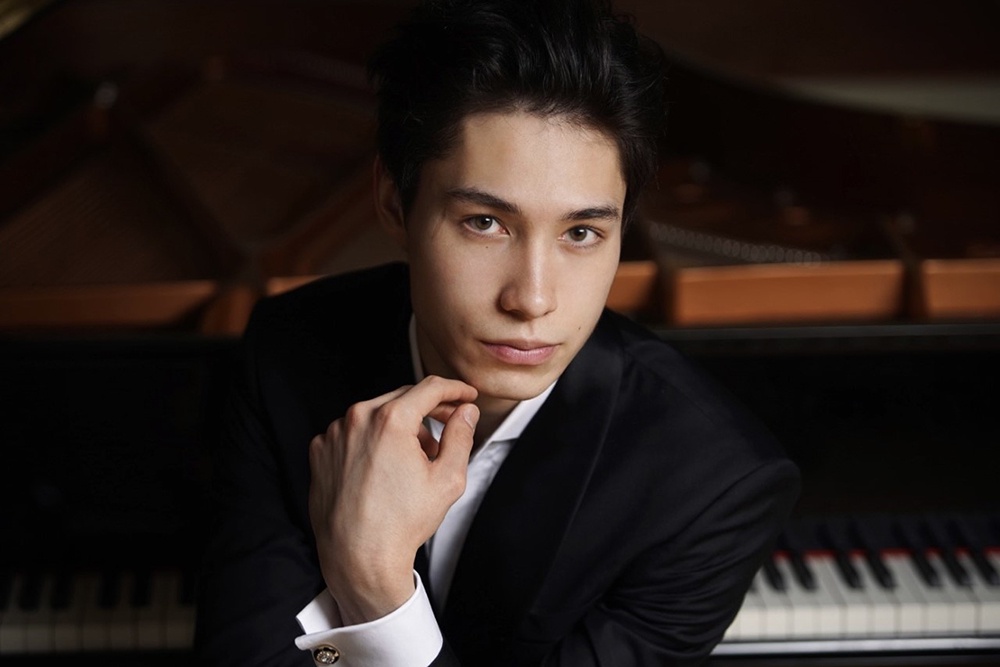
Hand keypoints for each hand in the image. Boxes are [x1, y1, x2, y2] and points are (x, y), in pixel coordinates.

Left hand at [308, 375, 479, 623]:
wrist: (358, 558)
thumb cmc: (401, 524)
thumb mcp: (447, 479)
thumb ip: (461, 436)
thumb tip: (466, 413)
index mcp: (390, 420)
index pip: (430, 388)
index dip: (455, 389)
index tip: (466, 395)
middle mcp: (358, 419)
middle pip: (403, 398)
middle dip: (430, 411)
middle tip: (449, 427)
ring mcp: (334, 434)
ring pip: (377, 414)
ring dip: (399, 427)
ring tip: (414, 461)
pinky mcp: (320, 451)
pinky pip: (353, 433)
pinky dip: (371, 441)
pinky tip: (383, 468)